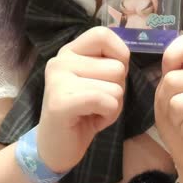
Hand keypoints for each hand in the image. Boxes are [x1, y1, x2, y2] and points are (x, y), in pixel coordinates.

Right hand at [36, 24, 128, 175]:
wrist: (57, 147)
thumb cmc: (83, 113)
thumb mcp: (99, 81)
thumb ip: (109, 63)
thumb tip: (126, 55)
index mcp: (70, 51)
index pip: (103, 34)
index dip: (119, 55)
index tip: (111, 76)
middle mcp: (60, 60)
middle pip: (117, 67)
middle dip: (117, 89)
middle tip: (97, 103)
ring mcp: (57, 80)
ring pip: (115, 87)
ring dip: (113, 105)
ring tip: (93, 112)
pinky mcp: (60, 102)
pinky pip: (105, 101)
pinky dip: (108, 115)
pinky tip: (92, 121)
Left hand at [154, 32, 182, 182]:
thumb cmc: (180, 126)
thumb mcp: (165, 98)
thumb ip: (169, 77)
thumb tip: (171, 64)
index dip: (174, 53)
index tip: (169, 71)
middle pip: (173, 80)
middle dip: (167, 103)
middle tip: (179, 116)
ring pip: (180, 103)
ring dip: (177, 121)